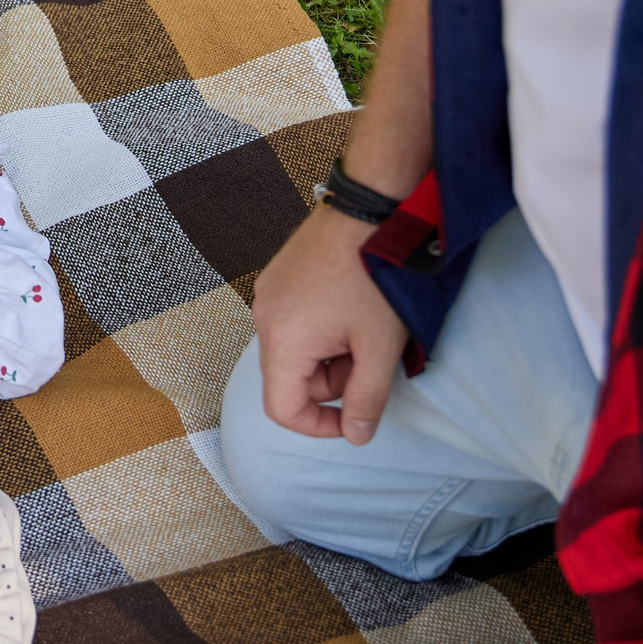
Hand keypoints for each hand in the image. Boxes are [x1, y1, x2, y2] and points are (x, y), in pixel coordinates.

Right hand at [251, 203, 408, 443]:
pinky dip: (320, 328)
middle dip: (331, 381)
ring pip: (293, 349)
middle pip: (289, 378)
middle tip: (370, 357)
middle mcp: (263, 317)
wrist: (369, 207)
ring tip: (363, 327)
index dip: (319, 426)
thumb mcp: (379, 347)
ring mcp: (268, 293)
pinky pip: (292, 320)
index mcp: (282, 340)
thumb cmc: (374, 274)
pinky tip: (349, 307)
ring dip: (328, 353)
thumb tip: (355, 436)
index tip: (353, 419)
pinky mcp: (279, 276)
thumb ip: (366, 399)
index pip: (283, 410)